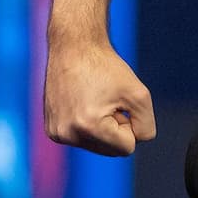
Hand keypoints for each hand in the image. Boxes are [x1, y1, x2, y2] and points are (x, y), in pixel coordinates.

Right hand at [44, 39, 156, 155]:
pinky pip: (81, 139)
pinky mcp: (51, 129)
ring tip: (94, 100)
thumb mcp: (139, 94)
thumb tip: (137, 142)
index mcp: (89, 127)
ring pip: (96, 146)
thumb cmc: (107, 67)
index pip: (127, 148)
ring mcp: (56, 134)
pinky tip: (81, 103)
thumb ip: (146, 125)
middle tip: (107, 100)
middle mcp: (68, 134)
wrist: (73, 47)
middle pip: (111, 151)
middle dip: (116, 128)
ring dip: (102, 127)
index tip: (119, 102)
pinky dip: (87, 125)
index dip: (130, 123)